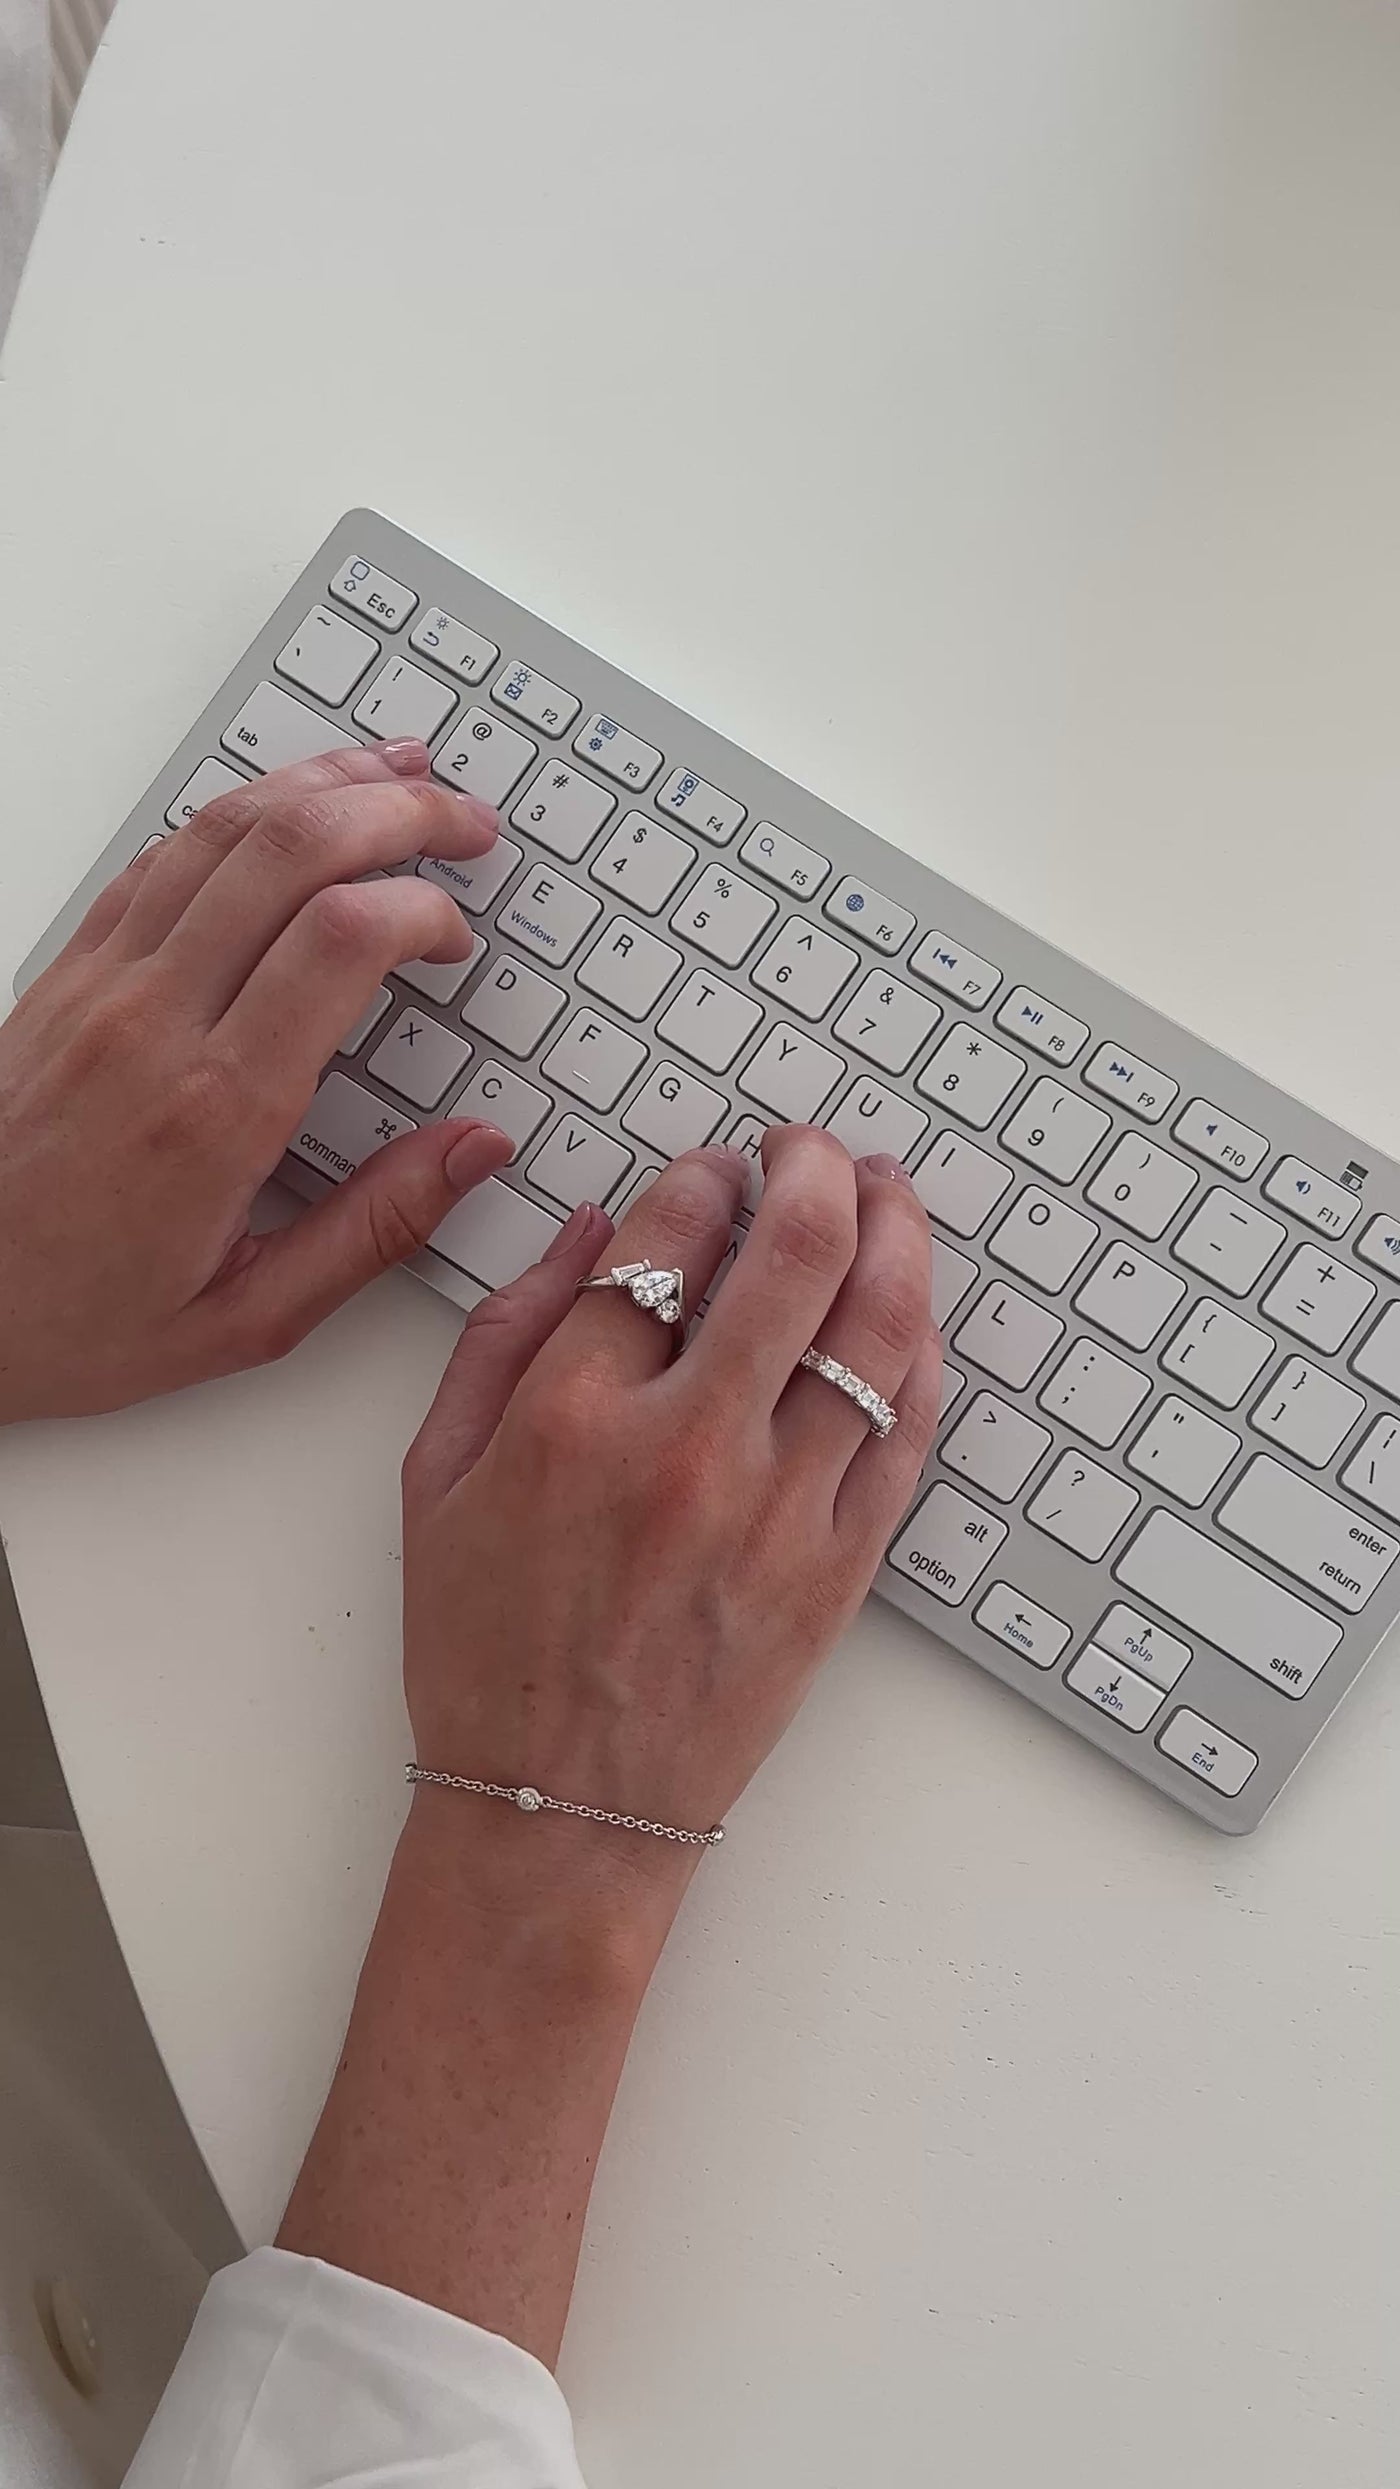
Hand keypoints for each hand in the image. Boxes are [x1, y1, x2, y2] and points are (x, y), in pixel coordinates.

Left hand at [0, 741, 513, 1421]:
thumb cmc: (73, 1318)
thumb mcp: (247, 1318)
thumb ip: (375, 1228)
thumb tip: (475, 1151)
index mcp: (215, 1111)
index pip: (341, 941)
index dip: (422, 910)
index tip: (454, 942)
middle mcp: (153, 1023)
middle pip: (290, 851)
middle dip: (398, 813)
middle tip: (462, 823)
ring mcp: (100, 985)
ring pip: (220, 829)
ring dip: (321, 786)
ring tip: (394, 776)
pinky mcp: (66, 973)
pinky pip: (157, 857)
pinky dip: (235, 815)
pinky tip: (282, 813)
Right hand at [402, 1126, 940, 1884]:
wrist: (559, 1813)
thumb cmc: (485, 1649)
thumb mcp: (436, 1479)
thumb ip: (503, 1333)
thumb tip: (589, 1226)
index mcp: (572, 1417)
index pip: (668, 1235)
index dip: (700, 1177)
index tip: (709, 1172)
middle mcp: (688, 1449)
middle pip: (796, 1251)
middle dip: (815, 1167)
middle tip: (811, 1149)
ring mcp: (781, 1509)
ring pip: (877, 1326)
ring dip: (895, 1231)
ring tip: (885, 1192)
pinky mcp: (843, 1566)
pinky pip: (910, 1428)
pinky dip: (919, 1348)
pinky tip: (908, 1309)